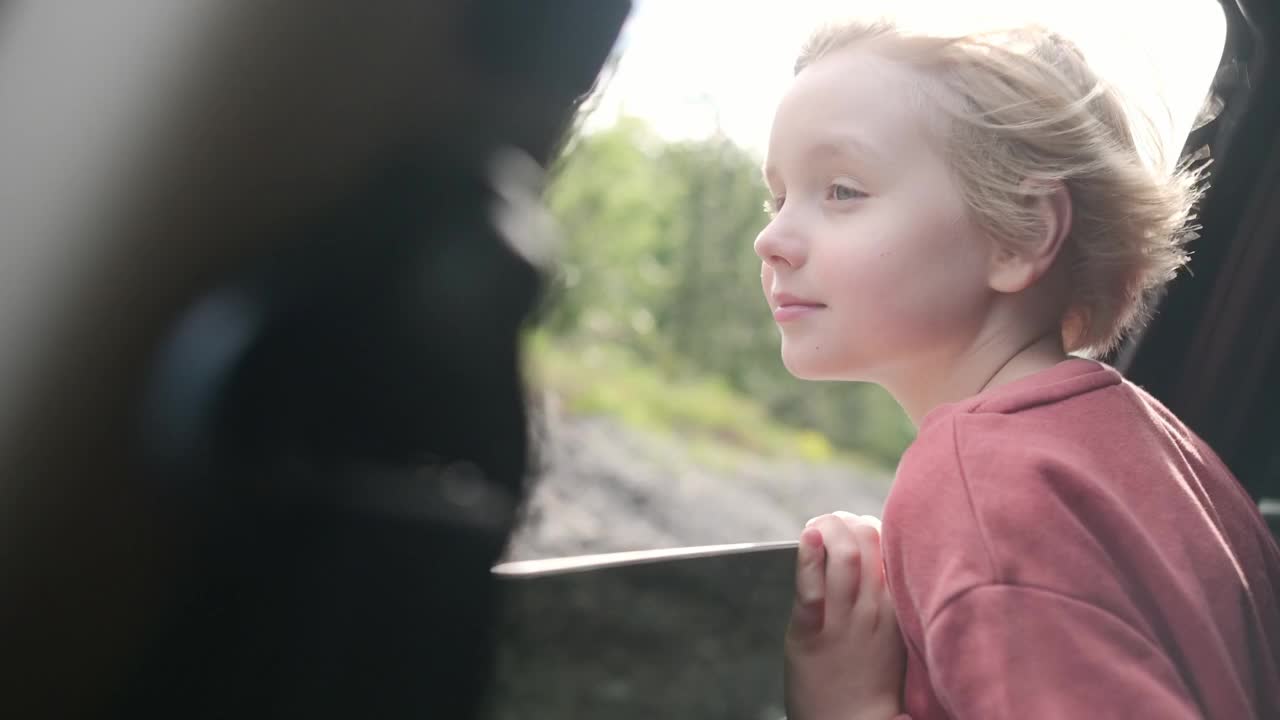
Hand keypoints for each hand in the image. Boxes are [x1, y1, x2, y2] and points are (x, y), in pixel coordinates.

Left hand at [784, 512, 905, 719]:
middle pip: (866, 544)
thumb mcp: (890, 636)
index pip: (887, 549)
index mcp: (893, 609)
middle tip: (831, 522)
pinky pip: (810, 588)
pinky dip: (807, 557)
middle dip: (845, 523)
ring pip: (842, 557)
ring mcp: (841, 621)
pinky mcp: (809, 633)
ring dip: (826, 531)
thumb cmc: (869, 684)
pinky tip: (807, 537)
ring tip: (816, 526)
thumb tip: (872, 564)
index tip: (854, 525)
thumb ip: (884, 601)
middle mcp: (870, 609)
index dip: (868, 528)